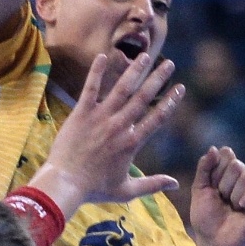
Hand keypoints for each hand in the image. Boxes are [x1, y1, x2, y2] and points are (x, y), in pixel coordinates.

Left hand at [31, 52, 183, 210]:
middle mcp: (120, 126)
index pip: (158, 118)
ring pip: (121, 89)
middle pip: (143, 98)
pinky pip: (90, 88)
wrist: (64, 183)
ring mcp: (100, 117)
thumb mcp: (127, 190)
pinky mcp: (81, 113)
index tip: (180, 88)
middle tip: (169, 63)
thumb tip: (175, 184)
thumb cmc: (94, 189)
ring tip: (144, 55)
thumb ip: (152, 184)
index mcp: (132, 143)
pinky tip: (103, 56)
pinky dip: (96, 72)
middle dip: (158, 79)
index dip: (171, 101)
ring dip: (134, 71)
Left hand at [189, 146, 244, 245]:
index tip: (211, 188)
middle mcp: (243, 177)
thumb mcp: (199, 190)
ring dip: (234, 195)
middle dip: (224, 185)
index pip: (226, 153)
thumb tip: (215, 148)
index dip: (216, 170)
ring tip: (232, 208)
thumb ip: (204, 168)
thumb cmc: (206, 219)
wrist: (215, 243)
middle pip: (236, 164)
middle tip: (223, 201)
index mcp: (227, 172)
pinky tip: (242, 206)